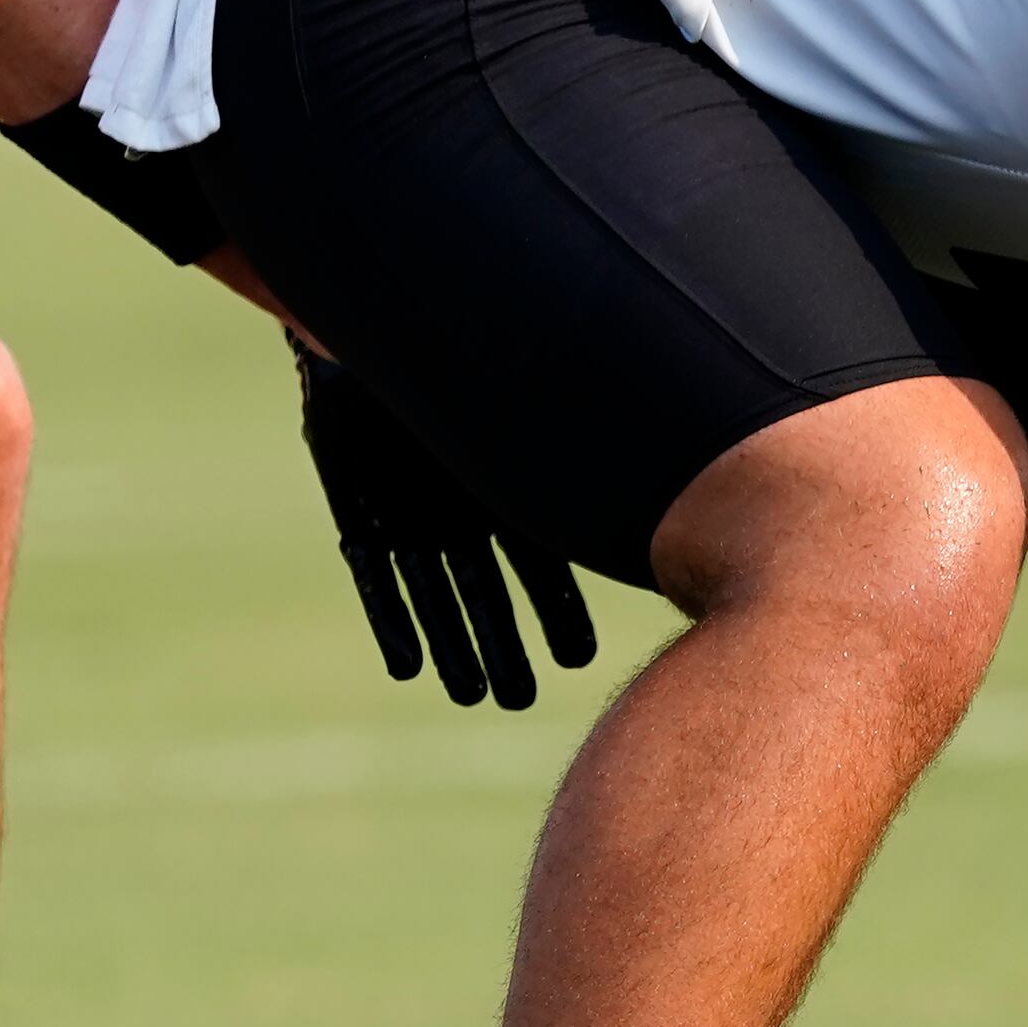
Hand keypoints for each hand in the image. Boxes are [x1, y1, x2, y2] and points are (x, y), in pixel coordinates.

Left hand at [291, 333, 594, 709]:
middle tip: (520, 702)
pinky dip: (392, 620)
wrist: (363, 323)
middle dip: (504, 647)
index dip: (556, 613)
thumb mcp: (507, 398)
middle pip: (488, 593)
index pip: (540, 564)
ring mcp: (412, 515)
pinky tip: (408, 668)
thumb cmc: (451, 352)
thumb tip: (665, 439)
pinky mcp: (363, 513)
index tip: (578, 661)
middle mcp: (461, 510)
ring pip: (438, 595)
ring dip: (454, 646)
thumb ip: (561, 430)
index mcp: (503, 485)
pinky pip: (377, 578)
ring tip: (474, 697)